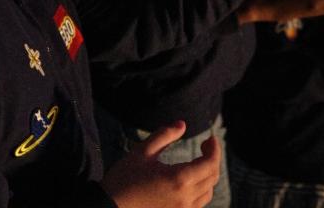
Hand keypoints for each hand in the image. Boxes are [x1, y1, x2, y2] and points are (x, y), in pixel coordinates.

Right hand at [101, 121, 219, 207]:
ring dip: (208, 176)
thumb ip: (164, 135)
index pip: (210, 164)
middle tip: (204, 145)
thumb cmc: (124, 179)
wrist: (110, 207)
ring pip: (207, 193)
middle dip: (212, 159)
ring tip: (199, 162)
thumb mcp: (142, 152)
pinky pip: (198, 205)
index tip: (210, 138)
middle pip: (212, 177)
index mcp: (179, 179)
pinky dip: (201, 191)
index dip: (214, 149)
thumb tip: (182, 125)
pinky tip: (191, 182)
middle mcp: (185, 198)